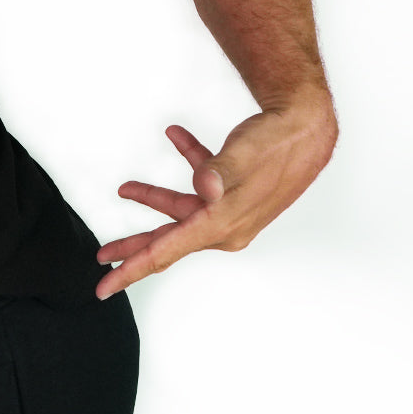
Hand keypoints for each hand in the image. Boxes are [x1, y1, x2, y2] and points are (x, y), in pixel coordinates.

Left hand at [95, 99, 337, 298]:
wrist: (311, 126)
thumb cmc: (277, 144)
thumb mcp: (243, 157)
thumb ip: (217, 172)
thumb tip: (204, 186)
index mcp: (220, 226)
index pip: (165, 253)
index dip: (130, 270)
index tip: (103, 287)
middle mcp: (223, 226)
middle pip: (167, 240)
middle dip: (132, 246)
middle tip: (101, 256)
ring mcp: (229, 210)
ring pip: (181, 211)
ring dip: (153, 197)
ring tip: (125, 189)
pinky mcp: (234, 191)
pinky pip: (203, 181)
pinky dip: (189, 161)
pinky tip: (175, 137)